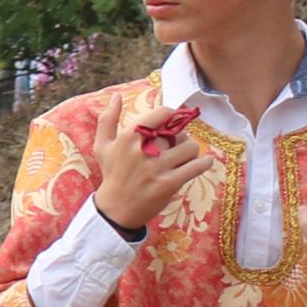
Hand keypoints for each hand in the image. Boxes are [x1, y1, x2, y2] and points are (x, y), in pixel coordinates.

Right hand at [90, 96, 209, 233]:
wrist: (116, 210)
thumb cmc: (112, 174)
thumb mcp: (102, 146)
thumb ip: (107, 119)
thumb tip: (116, 96)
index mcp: (129, 136)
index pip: (163, 113)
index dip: (170, 118)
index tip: (168, 128)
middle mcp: (144, 149)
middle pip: (179, 131)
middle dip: (178, 139)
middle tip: (171, 148)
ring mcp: (157, 167)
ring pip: (191, 147)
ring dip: (189, 153)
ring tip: (180, 160)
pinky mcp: (169, 183)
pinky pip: (198, 166)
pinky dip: (203, 163)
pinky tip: (200, 164)